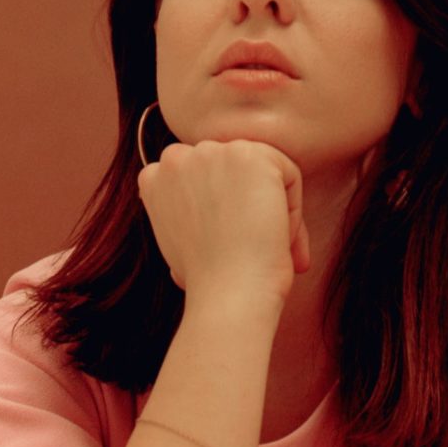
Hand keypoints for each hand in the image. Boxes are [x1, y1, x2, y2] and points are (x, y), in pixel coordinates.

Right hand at [138, 139, 311, 302]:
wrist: (228, 293)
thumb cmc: (209, 280)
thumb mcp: (180, 241)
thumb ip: (186, 212)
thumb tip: (210, 214)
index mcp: (154, 178)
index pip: (204, 175)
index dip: (226, 209)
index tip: (234, 243)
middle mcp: (176, 157)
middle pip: (235, 170)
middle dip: (251, 206)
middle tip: (261, 248)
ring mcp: (211, 152)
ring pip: (263, 171)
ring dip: (274, 208)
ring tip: (272, 246)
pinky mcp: (248, 155)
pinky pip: (288, 174)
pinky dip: (293, 208)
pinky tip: (279, 236)